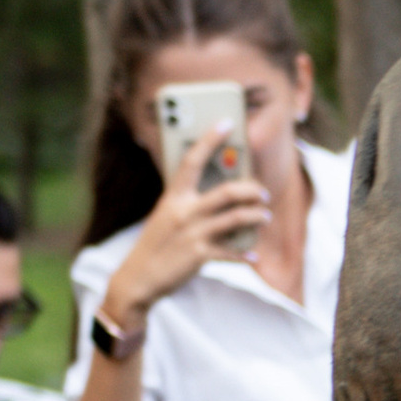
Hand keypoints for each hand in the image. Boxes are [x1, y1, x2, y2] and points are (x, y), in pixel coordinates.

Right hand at [102, 134, 269, 322]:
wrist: (137, 278)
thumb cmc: (155, 243)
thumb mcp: (165, 215)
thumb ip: (187, 201)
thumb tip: (219, 193)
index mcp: (173, 197)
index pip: (192, 159)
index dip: (210, 139)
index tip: (226, 122)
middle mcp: (184, 211)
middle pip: (227, 192)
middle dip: (251, 190)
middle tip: (262, 192)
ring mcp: (192, 233)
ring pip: (236, 218)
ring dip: (256, 216)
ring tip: (264, 216)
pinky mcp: (199, 256)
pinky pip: (232, 252)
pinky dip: (246, 254)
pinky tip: (254, 255)